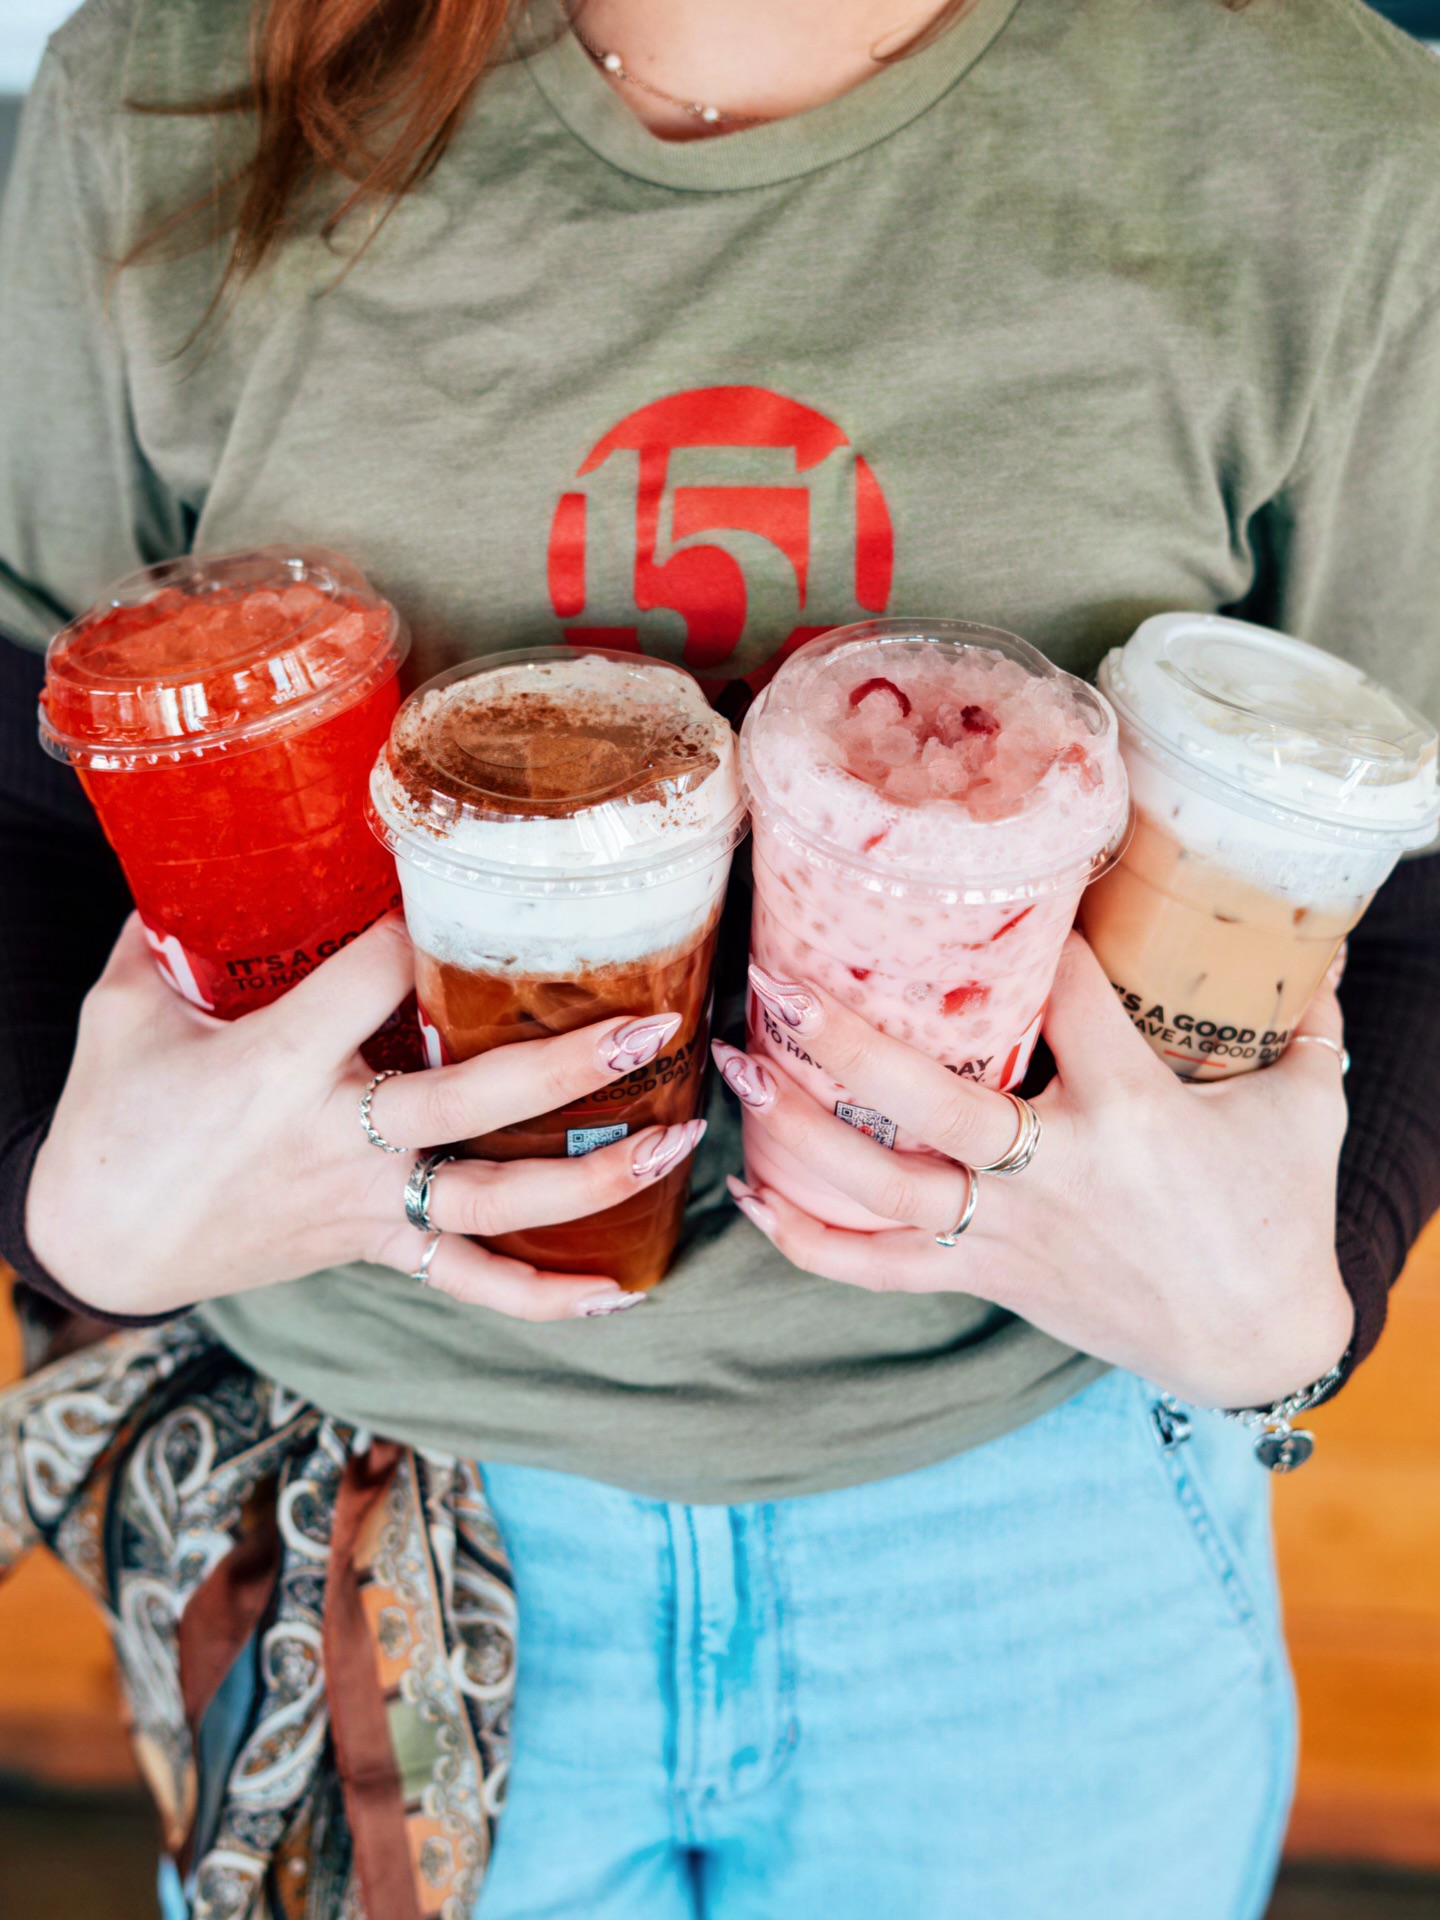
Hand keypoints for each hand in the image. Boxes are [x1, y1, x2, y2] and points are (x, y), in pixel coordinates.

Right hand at [28, 913, 702, 1321]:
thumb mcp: (127, 1010)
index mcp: (279, 1065)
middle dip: (565, 1065)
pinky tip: (618, 1291)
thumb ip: (174, 931)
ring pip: (492, 1202)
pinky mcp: (373, 1244)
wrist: (97, 1242)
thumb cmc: (113, 1118)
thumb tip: (215, 850)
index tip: (462, 878)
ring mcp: (365, 1203)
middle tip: (650, 1025)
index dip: (421, 929)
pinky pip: (467, 1279)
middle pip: (469, 1102)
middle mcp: (339, 1140)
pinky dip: (542, 1295)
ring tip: (675, 1142)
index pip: (374, 981)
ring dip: (590, 1177)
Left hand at [721, 936, 1354, 1407]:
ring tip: (739, 1066)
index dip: (1028, 938)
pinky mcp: (984, 1276)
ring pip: (884, 1187)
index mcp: (1133, 1113)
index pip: (1065, 1002)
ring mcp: (1009, 1232)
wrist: (1250, 1343)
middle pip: (935, 1104)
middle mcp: (1055, 1172)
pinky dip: (808, 1241)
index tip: (986, 882)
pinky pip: (878, 1269)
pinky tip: (750, 1195)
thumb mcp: (1306, 1107)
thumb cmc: (1276, 1215)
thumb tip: (1315, 933)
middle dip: (849, 1043)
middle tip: (781, 983)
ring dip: (801, 1130)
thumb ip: (1304, 1017)